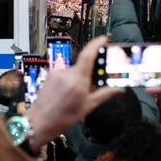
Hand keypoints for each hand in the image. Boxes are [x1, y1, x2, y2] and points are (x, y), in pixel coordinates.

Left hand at [26, 36, 122, 151]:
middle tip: (94, 83)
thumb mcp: (88, 106)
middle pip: (84, 64)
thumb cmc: (64, 117)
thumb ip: (105, 94)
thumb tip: (120, 89)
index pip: (88, 54)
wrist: (40, 121)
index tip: (105, 39)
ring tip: (77, 94)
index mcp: (78, 80)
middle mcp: (67, 72)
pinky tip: (68, 92)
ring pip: (75, 69)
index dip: (97, 43)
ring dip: (80, 77)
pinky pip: (66, 72)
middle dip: (91, 71)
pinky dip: (71, 79)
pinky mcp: (51, 73)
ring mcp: (58, 72)